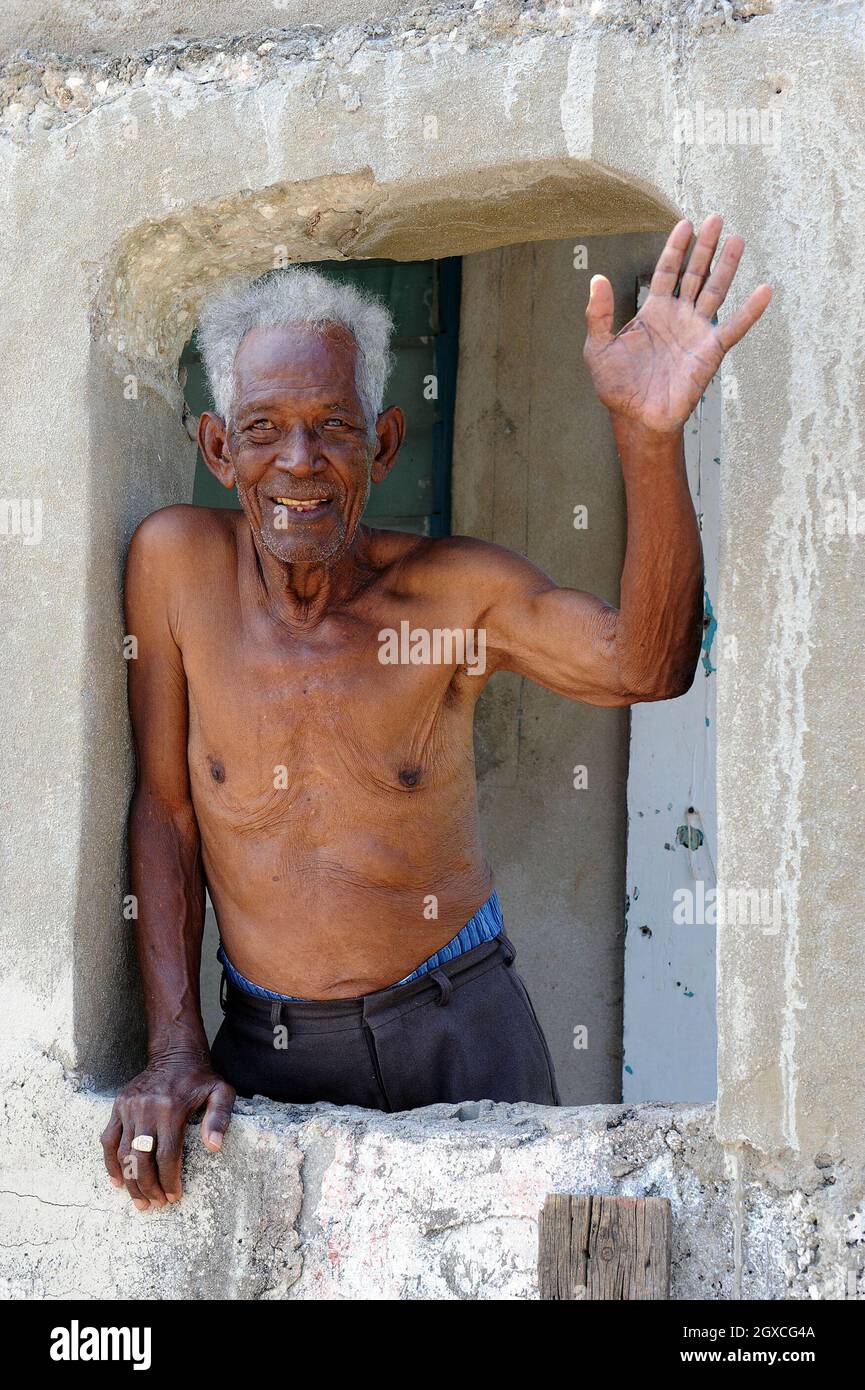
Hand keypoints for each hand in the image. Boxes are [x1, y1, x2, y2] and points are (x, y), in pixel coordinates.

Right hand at [100, 1055, 234, 1209]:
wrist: (175, 1053)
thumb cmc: (200, 1078)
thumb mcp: (220, 1092)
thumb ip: (219, 1118)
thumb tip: (213, 1146)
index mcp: (171, 1109)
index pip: (167, 1155)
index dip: (169, 1180)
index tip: (174, 1197)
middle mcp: (146, 1109)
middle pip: (142, 1159)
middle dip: (148, 1187)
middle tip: (156, 1204)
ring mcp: (129, 1107)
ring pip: (123, 1153)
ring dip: (130, 1181)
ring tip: (140, 1201)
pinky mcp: (118, 1106)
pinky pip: (108, 1140)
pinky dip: (110, 1163)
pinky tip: (117, 1181)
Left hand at [583, 214, 771, 435]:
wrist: (637, 418)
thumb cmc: (617, 387)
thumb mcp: (598, 348)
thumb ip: (597, 314)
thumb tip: (597, 279)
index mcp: (653, 312)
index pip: (667, 271)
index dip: (676, 248)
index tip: (685, 224)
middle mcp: (678, 317)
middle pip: (695, 274)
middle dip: (705, 247)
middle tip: (717, 218)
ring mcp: (696, 332)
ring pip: (715, 291)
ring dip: (727, 267)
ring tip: (738, 240)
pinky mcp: (710, 352)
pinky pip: (733, 327)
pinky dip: (750, 311)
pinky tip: (764, 291)